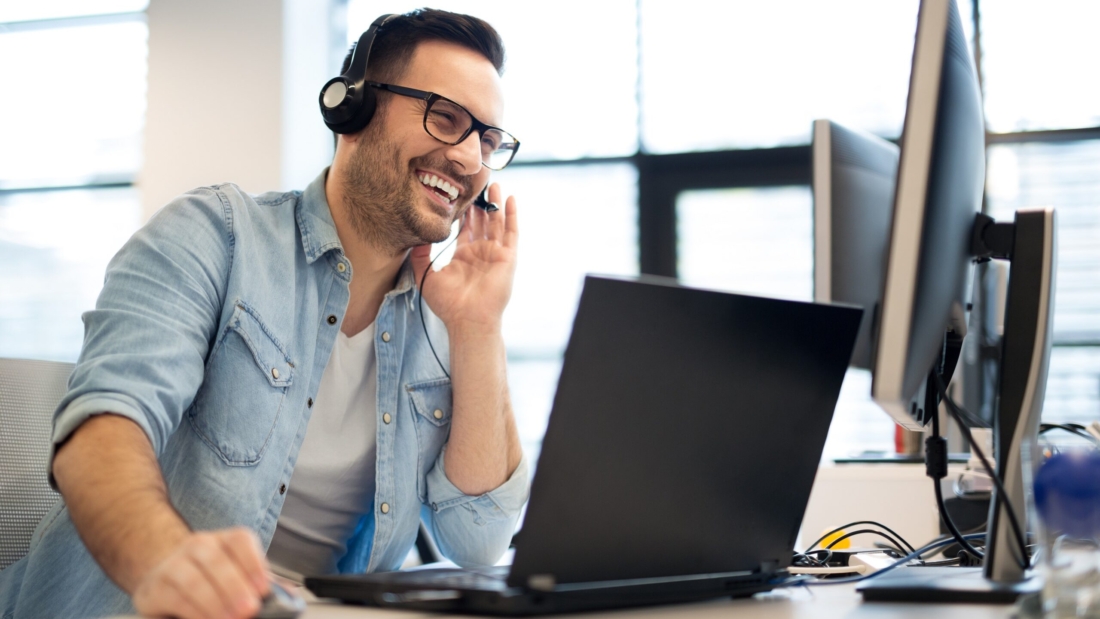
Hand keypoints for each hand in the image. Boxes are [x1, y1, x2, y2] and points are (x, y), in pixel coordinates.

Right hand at [132, 527, 269, 618]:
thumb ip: (262, 586)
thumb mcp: (238, 578)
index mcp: (224, 541)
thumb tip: (292, 599)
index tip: (264, 589)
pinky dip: (192, 612)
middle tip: (249, 610)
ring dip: (212, 602)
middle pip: (216, 559)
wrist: (164, 581)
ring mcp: (173, 565)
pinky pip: (173, 598)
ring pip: (192, 579)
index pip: (240, 540)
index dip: (254, 563)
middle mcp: (198, 546)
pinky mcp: (154, 588)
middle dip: (234, 587)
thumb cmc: (211, 581)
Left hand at [411, 182, 517, 332]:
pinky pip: (512, 233)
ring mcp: (495, 254)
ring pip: (497, 223)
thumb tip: (415, 236)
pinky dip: (512, 215)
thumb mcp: (426, 276)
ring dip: (495, 203)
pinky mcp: (508, 258)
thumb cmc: (448, 304)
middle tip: (475, 183)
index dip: (463, 212)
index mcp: (463, 257)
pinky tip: (510, 199)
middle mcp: (480, 253)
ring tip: (493, 183)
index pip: (465, 229)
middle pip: (482, 222)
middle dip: (479, 203)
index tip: (457, 194)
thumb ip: (419, 256)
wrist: (467, 319)